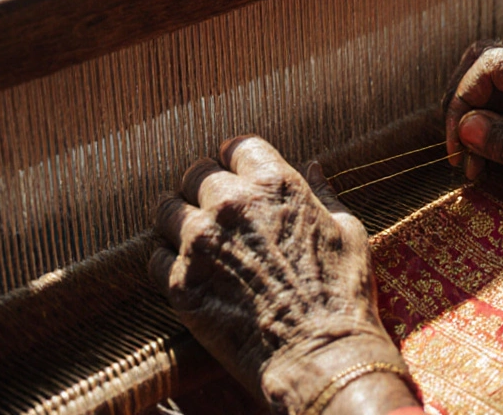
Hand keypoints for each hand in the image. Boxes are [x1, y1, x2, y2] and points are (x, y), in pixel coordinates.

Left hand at [151, 136, 416, 413]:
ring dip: (178, 220)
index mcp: (275, 185)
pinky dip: (168, 262)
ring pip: (165, 210)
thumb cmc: (343, 294)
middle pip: (195, 173)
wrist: (322, 356)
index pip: (236, 146)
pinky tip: (190, 273)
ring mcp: (200, 244)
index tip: (236, 174)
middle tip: (213, 209)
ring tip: (194, 239)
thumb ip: (323, 194)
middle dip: (204, 187)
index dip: (236, 160)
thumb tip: (314, 167)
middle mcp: (231, 206)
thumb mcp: (348, 232)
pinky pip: (154, 258)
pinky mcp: (180, 284)